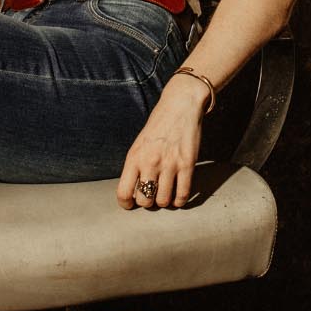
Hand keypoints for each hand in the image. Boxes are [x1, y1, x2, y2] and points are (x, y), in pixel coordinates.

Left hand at [115, 73, 210, 209]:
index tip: (131, 203)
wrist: (180, 106)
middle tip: (152, 194)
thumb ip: (135, 166)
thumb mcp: (139, 144)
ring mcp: (169, 164)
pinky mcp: (187, 165)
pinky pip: (182, 195)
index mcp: (134, 157)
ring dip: (164, 201)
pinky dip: (179, 201)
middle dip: (147, 202)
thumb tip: (133, 191)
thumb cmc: (158, 126)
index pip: (124, 193)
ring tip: (165, 194)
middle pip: (144, 200)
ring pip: (163, 201)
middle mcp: (150, 162)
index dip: (127, 204)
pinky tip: (178, 197)